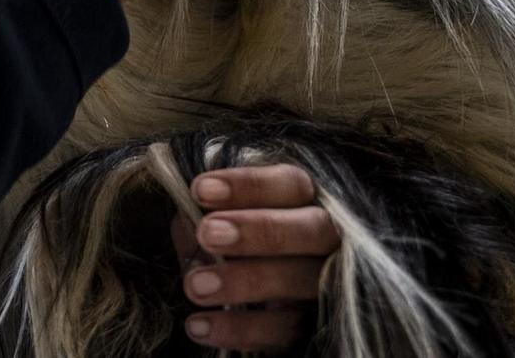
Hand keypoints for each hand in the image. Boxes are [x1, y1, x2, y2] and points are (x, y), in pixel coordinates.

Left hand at [172, 164, 339, 350]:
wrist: (254, 291)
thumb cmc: (233, 239)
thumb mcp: (218, 218)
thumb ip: (205, 214)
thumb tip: (187, 223)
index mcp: (306, 200)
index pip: (290, 184)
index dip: (248, 186)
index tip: (200, 189)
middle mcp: (327, 240)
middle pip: (309, 229)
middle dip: (257, 230)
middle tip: (207, 234)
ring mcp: (325, 285)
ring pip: (299, 282)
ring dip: (244, 282)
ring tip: (194, 287)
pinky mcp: (314, 326)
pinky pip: (284, 332)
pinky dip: (240, 330)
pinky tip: (198, 326)